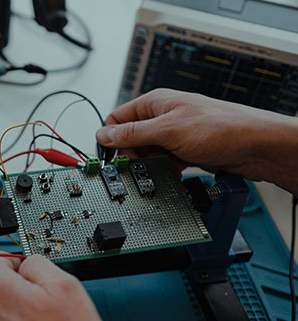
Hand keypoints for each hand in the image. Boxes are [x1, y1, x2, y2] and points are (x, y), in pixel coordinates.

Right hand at [95, 89, 297, 192]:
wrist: (258, 146)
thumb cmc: (222, 127)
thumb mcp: (168, 130)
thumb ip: (133, 133)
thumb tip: (104, 134)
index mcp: (156, 103)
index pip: (118, 119)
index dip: (110, 138)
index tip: (108, 157)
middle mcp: (163, 117)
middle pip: (131, 139)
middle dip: (130, 155)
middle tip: (134, 169)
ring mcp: (175, 135)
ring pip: (147, 153)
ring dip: (148, 165)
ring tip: (154, 172)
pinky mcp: (185, 151)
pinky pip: (164, 163)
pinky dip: (162, 171)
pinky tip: (167, 176)